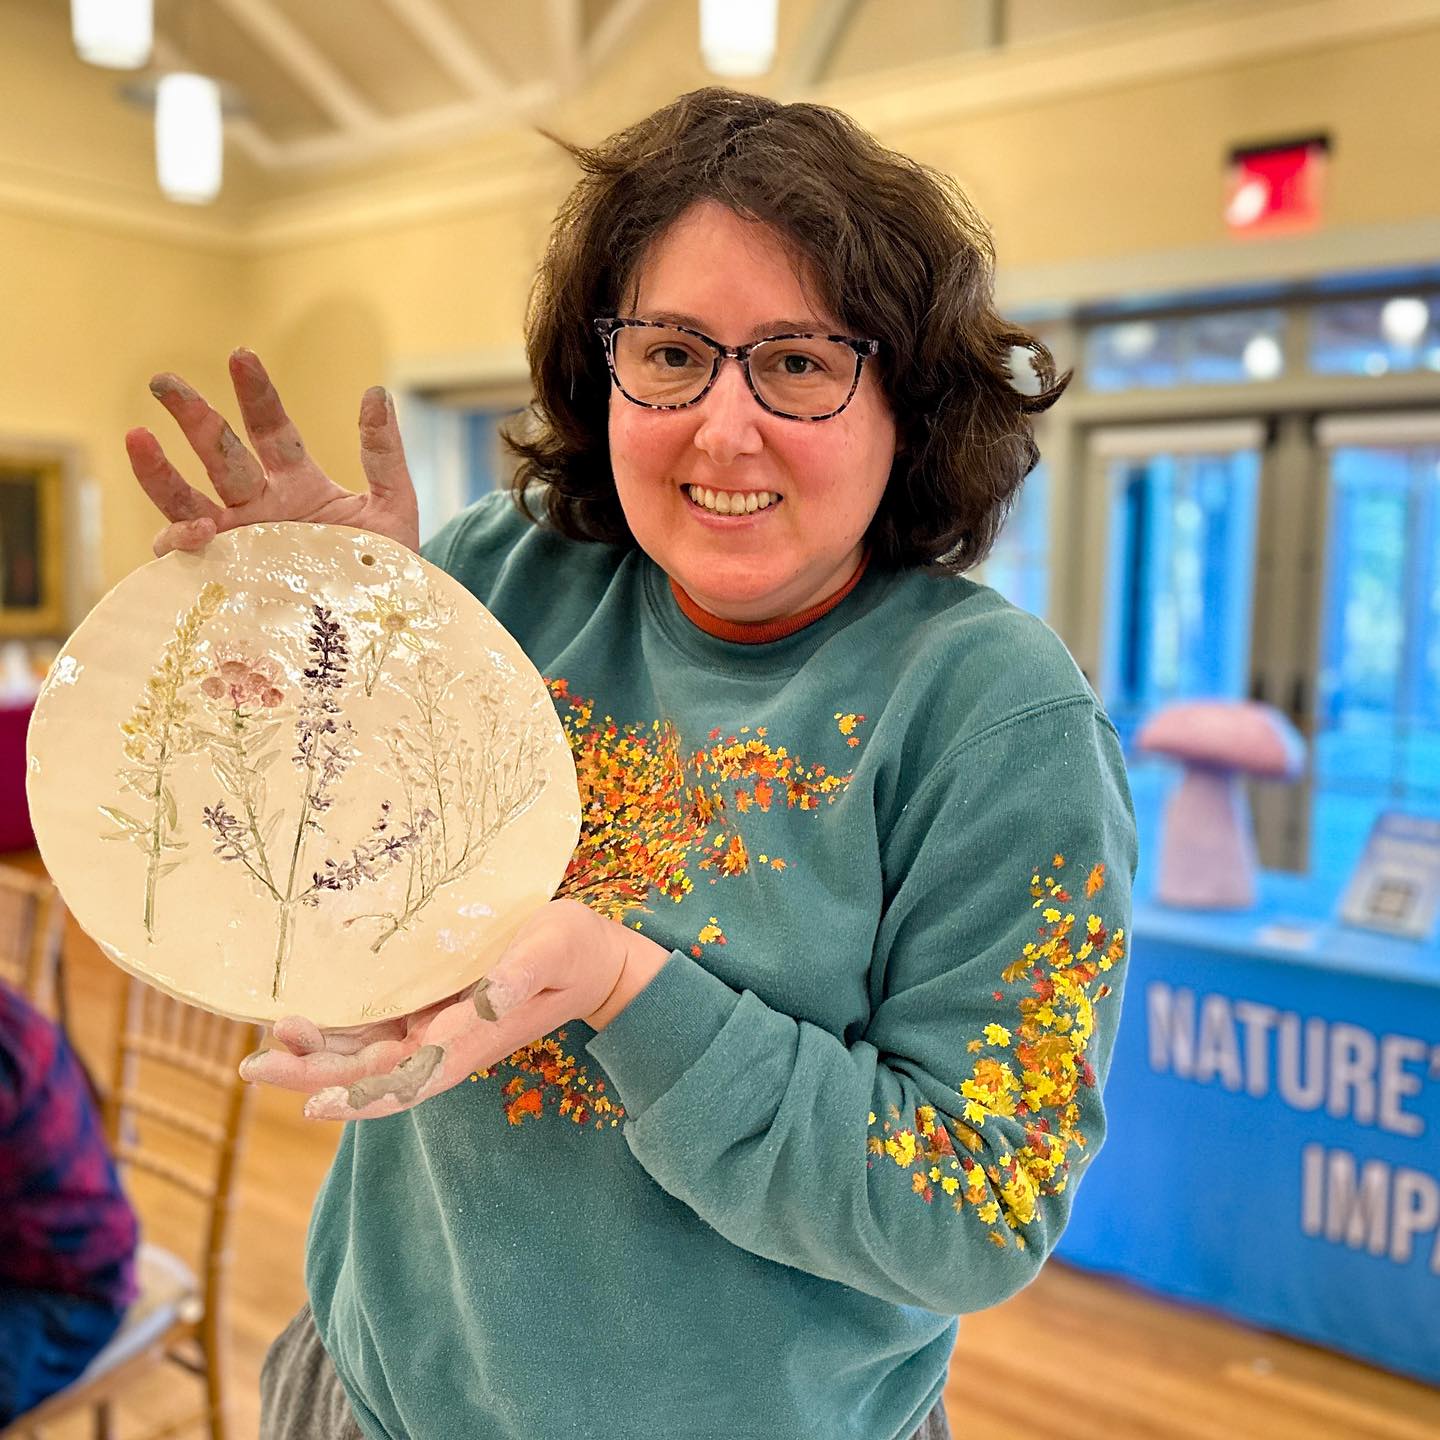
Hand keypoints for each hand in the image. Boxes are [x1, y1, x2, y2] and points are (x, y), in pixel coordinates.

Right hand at [127, 347, 420, 558]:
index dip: (255, 394)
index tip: (241, 356)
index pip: (270, 428)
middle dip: (193, 417)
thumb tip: (375, 392)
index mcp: (297, 482)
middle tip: (163, 382)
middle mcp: (260, 506)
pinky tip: (194, 532)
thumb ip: (384, 454)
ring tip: (137, 437)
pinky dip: (185, 543)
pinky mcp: (229, 578)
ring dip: (160, 472)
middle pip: (220, 455)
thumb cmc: (388, 567)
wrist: (383, 627)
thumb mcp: (394, 507)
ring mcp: (240, 541)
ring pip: (189, 501)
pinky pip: (192, 559)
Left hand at [238, 898, 670, 1121]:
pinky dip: (335, 1027)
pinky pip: (373, 1024)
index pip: (405, 1081)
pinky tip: (301, 1016)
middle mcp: (441, 1043)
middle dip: (311, 1074)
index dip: (359, 1097)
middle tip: (252, 1066)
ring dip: (313, 1054)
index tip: (313, 1104)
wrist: (591, 958)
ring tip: (268, 1038)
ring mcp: (432, 1028)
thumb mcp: (552, 951)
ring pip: (362, 1052)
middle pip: (367, 1073)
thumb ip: (518, 976)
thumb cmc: (574, 951)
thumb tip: (483, 998)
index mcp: (468, 1042)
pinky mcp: (428, 1006)